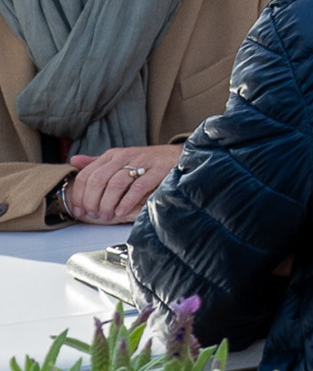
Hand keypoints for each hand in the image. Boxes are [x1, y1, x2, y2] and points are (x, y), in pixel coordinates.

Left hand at [60, 144, 180, 223]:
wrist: (179, 156)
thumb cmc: (148, 163)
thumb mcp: (121, 159)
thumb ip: (97, 162)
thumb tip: (74, 161)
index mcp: (112, 155)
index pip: (87, 174)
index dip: (79, 195)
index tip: (78, 210)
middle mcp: (124, 156)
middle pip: (98, 179)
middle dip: (92, 200)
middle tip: (93, 215)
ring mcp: (141, 163)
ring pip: (115, 183)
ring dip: (107, 203)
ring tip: (107, 215)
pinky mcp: (157, 170)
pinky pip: (138, 187)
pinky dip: (127, 201)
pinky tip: (121, 211)